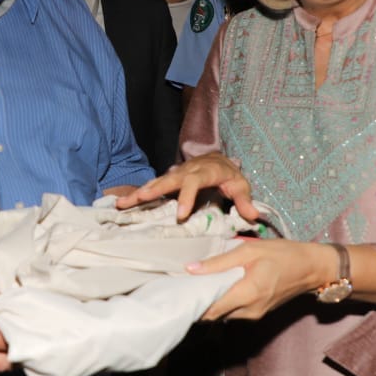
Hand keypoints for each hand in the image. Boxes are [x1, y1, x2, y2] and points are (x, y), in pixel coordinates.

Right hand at [114, 151, 256, 221]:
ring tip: (122, 203)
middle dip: (154, 189)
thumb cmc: (228, 175)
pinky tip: (123, 203)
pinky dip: (137, 194)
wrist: (217, 160)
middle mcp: (187, 170)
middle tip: (139, 199)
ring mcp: (175, 174)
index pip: (195, 182)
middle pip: (169, 179)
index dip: (187, 197)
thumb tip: (253, 216)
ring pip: (156, 182)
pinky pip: (152, 186)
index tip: (180, 215)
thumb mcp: (241, 185)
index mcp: (206, 171)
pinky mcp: (168, 180)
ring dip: (139, 192)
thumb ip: (245, 200)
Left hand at [189, 238, 322, 319]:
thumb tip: (190, 269)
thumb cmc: (283, 254)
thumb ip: (219, 262)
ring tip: (194, 285)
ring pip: (222, 314)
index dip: (191, 303)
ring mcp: (254, 315)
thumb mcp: (249, 250)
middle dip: (196, 303)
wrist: (313, 268)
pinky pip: (232, 311)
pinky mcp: (257, 313)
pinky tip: (214, 287)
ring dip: (209, 303)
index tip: (176, 291)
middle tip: (180, 287)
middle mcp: (249, 311)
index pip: (210, 309)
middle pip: (213, 314)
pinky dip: (221, 302)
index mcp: (247, 294)